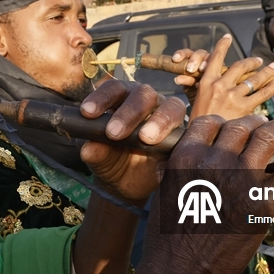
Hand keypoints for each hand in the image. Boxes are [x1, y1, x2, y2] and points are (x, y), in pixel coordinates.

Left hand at [79, 80, 185, 202]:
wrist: (131, 184)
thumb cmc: (112, 160)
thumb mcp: (100, 159)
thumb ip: (95, 152)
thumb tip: (89, 148)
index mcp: (121, 98)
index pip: (113, 89)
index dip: (101, 98)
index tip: (87, 113)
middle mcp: (147, 100)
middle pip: (142, 94)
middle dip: (128, 112)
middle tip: (113, 132)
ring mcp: (168, 114)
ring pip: (171, 106)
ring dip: (159, 121)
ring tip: (146, 138)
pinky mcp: (184, 133)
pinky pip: (187, 131)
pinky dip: (179, 140)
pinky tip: (167, 155)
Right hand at [135, 110, 273, 273]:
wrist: (178, 273)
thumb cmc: (165, 238)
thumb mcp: (162, 194)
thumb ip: (175, 172)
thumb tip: (176, 163)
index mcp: (186, 157)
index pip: (208, 124)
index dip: (223, 124)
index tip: (232, 128)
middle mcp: (214, 161)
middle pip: (240, 127)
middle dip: (254, 124)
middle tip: (265, 125)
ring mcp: (240, 180)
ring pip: (267, 138)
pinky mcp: (261, 203)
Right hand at [174, 35, 273, 119]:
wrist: (201, 140)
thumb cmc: (196, 122)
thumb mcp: (194, 100)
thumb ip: (196, 87)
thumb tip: (183, 79)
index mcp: (206, 82)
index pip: (214, 58)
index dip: (222, 46)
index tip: (227, 37)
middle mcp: (220, 86)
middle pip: (239, 66)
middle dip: (251, 62)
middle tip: (259, 60)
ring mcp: (232, 96)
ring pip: (253, 79)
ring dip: (266, 72)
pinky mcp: (243, 108)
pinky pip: (262, 94)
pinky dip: (272, 86)